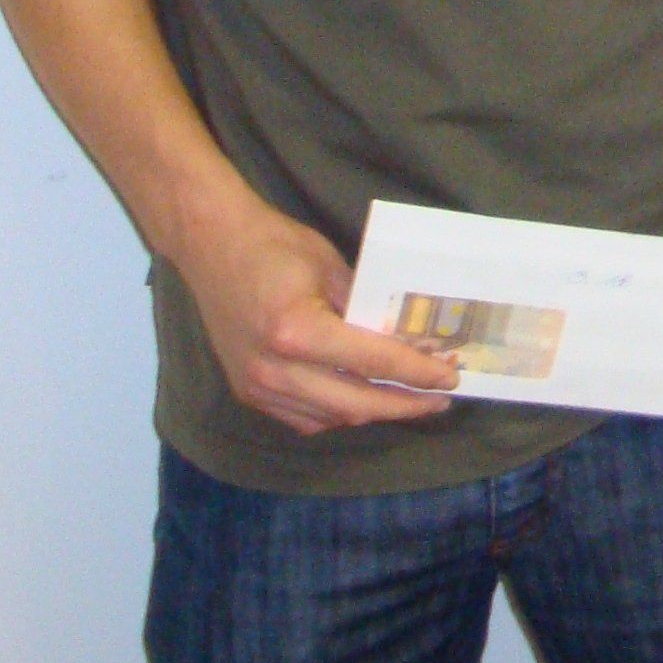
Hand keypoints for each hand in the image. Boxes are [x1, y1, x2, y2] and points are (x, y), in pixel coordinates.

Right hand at [172, 183, 460, 434]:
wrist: (212, 245)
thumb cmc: (274, 245)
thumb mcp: (332, 267)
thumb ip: (368, 310)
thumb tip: (411, 341)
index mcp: (296, 332)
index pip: (373, 363)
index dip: (417, 373)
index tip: (451, 376)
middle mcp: (274, 370)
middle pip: (356, 405)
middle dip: (405, 404)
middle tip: (441, 398)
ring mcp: (256, 386)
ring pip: (331, 417)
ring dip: (374, 411)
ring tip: (409, 399)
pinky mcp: (247, 392)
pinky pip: (303, 418)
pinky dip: (338, 413)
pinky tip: (363, 400)